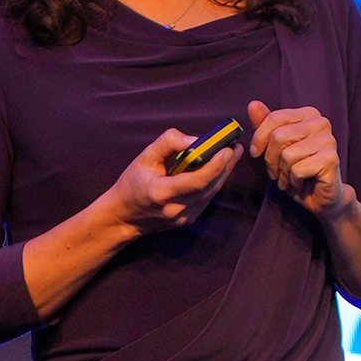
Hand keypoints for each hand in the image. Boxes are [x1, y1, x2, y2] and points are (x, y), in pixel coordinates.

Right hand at [100, 128, 238, 235]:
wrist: (124, 216)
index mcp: (162, 192)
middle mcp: (175, 208)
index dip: (215, 165)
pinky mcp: (188, 220)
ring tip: (232, 154)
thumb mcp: (144, 157)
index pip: (197, 180)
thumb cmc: (132, 183)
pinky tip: (219, 169)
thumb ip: (168, 144)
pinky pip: (206, 198)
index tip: (227, 148)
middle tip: (235, 146)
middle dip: (226, 165)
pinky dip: (214, 182)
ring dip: (223, 173)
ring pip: (211, 193)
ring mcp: (183, 218)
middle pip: (209, 186)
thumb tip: (195, 140)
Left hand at [248, 100, 351, 220]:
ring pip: (287, 155)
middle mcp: (321, 123)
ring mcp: (328, 140)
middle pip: (279, 137)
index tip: (256, 153)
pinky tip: (301, 184)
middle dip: (272, 160)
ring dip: (283, 174)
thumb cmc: (299, 171)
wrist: (321, 196)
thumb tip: (253, 104)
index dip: (259, 138)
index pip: (274, 118)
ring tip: (290, 179)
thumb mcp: (277, 147)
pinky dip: (294, 181)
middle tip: (278, 172)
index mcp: (309, 114)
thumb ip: (266, 125)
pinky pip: (297, 169)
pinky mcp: (331, 159)